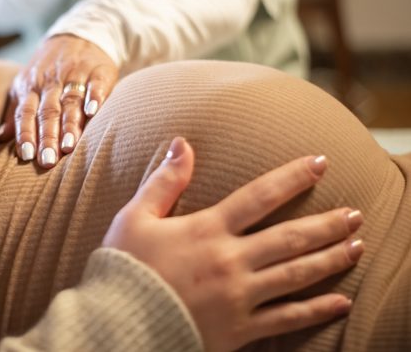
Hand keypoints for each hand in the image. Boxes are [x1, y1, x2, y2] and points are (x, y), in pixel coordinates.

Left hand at [0, 34, 118, 167]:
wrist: (76, 36)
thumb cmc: (47, 70)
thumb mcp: (25, 85)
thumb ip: (15, 112)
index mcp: (30, 87)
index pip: (26, 113)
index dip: (26, 134)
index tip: (27, 155)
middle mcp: (51, 82)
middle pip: (48, 112)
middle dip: (47, 137)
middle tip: (48, 160)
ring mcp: (74, 75)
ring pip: (70, 101)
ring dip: (69, 124)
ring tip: (69, 146)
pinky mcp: (97, 70)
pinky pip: (95, 84)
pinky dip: (94, 97)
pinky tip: (93, 112)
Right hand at [103, 138, 363, 350]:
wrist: (117, 323)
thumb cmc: (124, 266)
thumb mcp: (136, 216)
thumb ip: (165, 181)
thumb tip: (183, 144)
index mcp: (207, 229)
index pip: (259, 196)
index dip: (292, 177)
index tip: (320, 164)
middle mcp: (230, 260)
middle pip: (290, 237)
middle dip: (326, 223)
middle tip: (355, 214)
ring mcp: (239, 296)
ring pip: (296, 275)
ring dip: (330, 259)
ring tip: (356, 247)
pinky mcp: (240, 329)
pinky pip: (286, 319)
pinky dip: (316, 310)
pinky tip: (341, 301)